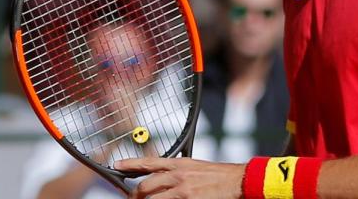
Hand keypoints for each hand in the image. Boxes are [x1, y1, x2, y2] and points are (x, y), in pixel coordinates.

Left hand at [115, 157, 243, 198]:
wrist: (240, 181)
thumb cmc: (220, 176)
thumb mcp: (197, 167)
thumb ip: (179, 171)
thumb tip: (163, 177)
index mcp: (180, 163)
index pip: (149, 162)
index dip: (130, 164)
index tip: (117, 165)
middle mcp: (178, 175)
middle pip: (145, 186)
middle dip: (135, 195)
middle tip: (131, 198)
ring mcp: (182, 190)